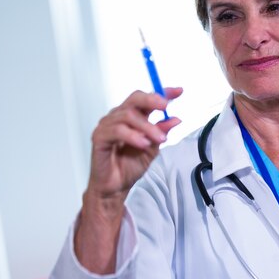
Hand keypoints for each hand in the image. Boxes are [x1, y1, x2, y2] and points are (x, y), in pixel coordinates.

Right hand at [87, 87, 182, 201]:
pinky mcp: (99, 137)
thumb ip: (162, 132)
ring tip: (158, 140)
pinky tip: (142, 143)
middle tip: (166, 107)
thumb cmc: (130, 166)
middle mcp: (119, 117)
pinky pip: (117, 130)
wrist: (116, 186)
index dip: (163, 92)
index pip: (147, 98)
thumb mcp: (153, 147)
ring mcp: (108, 125)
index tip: (179, 91)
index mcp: (134, 117)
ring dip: (147, 126)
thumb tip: (176, 119)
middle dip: (152, 100)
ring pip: (128, 115)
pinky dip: (132, 136)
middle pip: (135, 98)